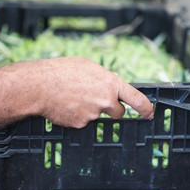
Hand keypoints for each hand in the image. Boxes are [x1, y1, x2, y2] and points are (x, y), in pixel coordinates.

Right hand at [7, 57, 153, 127]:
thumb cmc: (62, 70)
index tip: (149, 114)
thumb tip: (110, 82)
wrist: (40, 85)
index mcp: (110, 83)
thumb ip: (103, 77)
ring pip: (96, 116)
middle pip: (118, 113)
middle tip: (97, 101)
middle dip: (112, 110)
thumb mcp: (87, 65)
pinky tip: (66, 105)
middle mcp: (105, 101)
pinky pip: (82, 121)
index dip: (145, 108)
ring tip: (72, 97)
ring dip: (89, 109)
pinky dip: (76, 115)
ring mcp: (93, 115)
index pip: (136, 99)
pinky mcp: (81, 124)